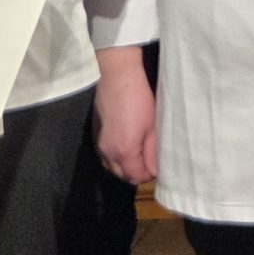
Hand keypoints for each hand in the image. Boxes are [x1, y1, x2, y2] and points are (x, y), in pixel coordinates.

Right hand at [93, 45, 156, 183]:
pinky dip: (115, 157)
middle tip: (150, 159)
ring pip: (112, 167)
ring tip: (138, 153)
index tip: (158, 164)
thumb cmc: (139, 100)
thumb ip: (153, 153)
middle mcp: (107, 153)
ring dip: (125, 166)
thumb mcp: (152, 127)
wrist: (117, 77)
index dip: (150, 174)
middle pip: (123, 175)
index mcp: (123, 153)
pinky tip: (125, 145)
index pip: (136, 177)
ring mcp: (98, 144)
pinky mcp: (95, 134)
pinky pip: (105, 155)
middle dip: (137, 172)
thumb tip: (156, 170)